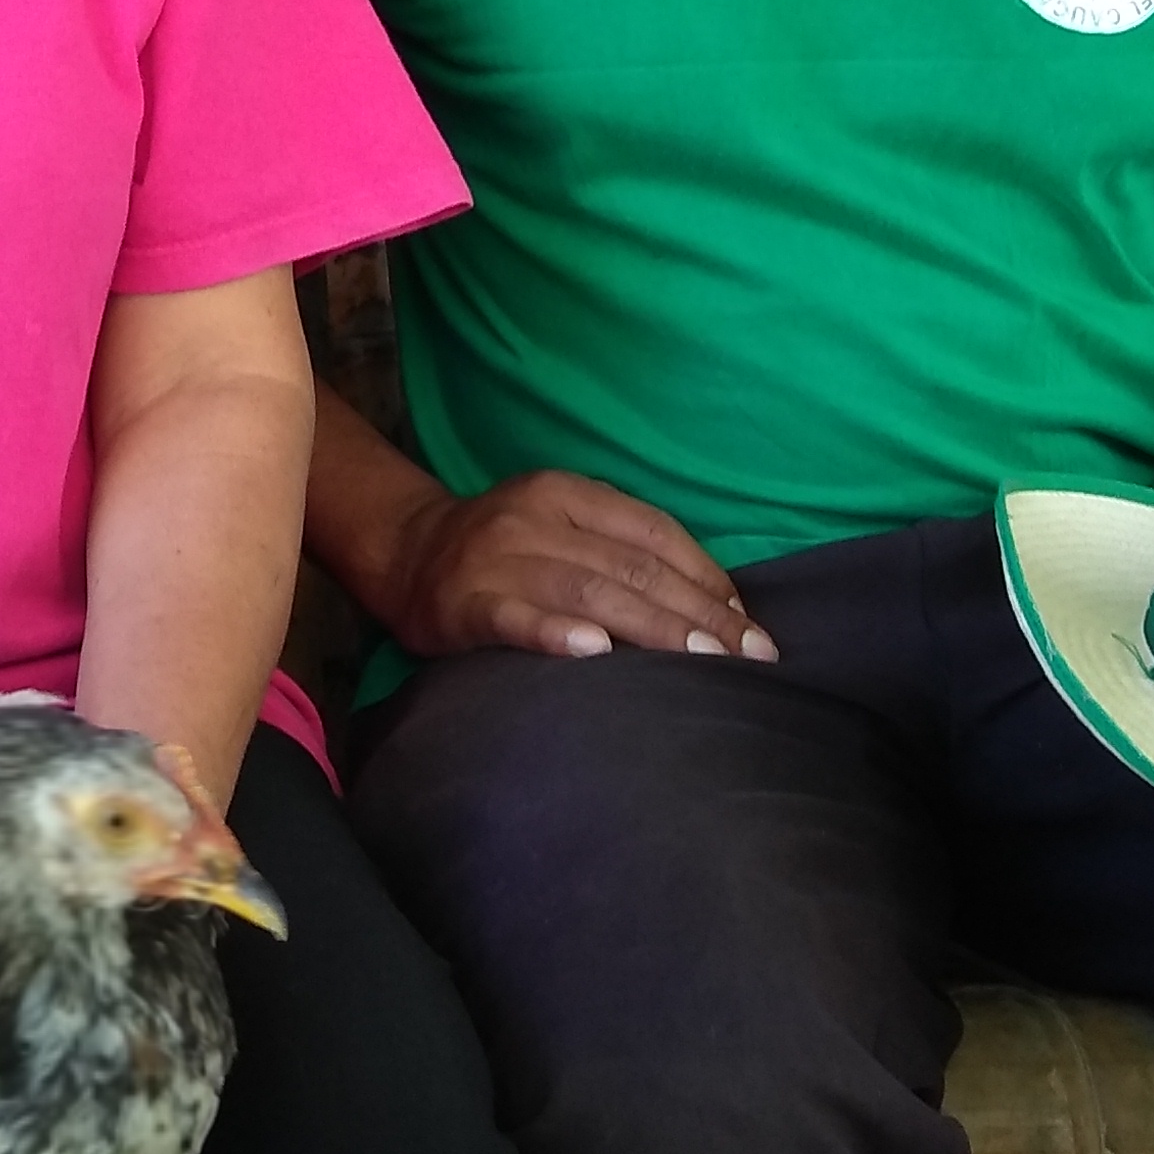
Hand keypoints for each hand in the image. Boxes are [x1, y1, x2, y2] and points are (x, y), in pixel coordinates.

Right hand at [380, 470, 775, 662]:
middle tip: (746, 658)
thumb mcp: (563, 528)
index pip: (654, 533)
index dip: (708, 579)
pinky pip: (515, 617)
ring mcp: (496, 557)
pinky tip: (593, 653)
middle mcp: (535, 516)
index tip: (750, 628)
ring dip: (650, 627)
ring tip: (698, 661)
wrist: (403, 555)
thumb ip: (624, 552)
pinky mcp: (463, 602)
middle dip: (696, 614)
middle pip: (631, 565)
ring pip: (587, 589)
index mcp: (567, 493)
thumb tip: (719, 608)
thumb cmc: (507, 552)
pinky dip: (556, 633)